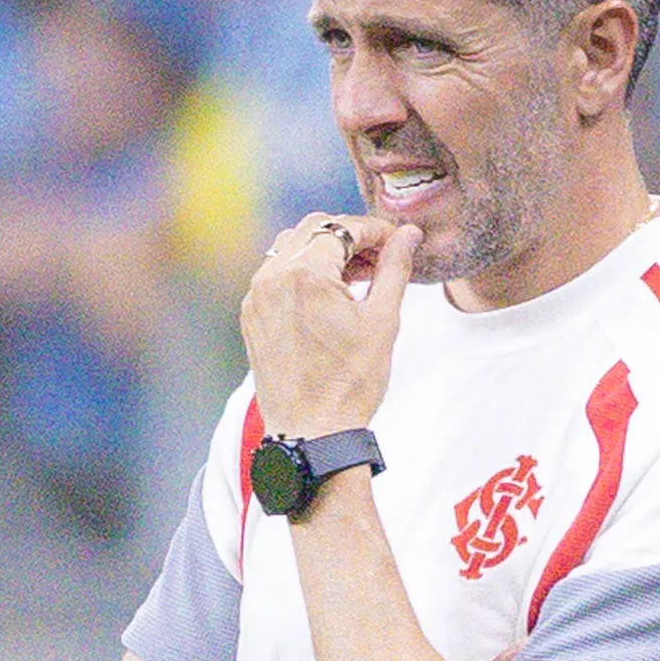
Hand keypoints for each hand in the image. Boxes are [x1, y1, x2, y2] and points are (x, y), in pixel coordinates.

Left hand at [238, 213, 419, 436]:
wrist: (311, 432)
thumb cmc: (349, 383)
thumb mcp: (383, 320)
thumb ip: (395, 267)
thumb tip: (408, 235)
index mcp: (305, 274)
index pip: (343, 227)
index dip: (375, 230)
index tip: (396, 241)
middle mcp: (272, 278)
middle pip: (313, 228)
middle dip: (349, 236)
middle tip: (379, 258)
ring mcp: (257, 297)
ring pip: (290, 248)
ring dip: (324, 251)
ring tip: (356, 277)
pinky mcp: (251, 315)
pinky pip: (275, 275)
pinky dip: (301, 273)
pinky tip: (328, 296)